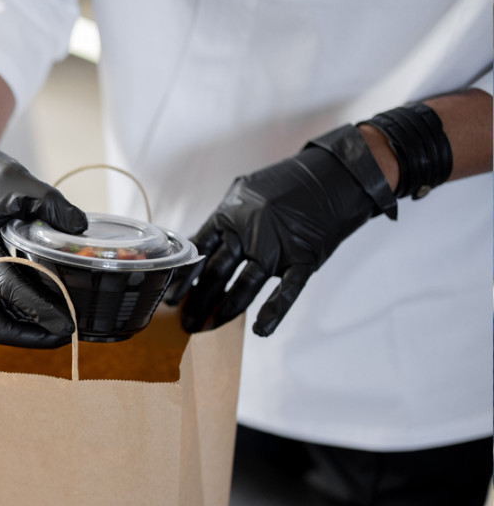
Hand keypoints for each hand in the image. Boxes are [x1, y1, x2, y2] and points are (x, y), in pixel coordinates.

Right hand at [0, 93, 87, 347]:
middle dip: (34, 336)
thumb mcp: (23, 185)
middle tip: (68, 332)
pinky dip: (22, 313)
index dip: (42, 312)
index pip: (11, 291)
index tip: (70, 324)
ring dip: (29, 327)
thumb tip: (82, 232)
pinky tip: (48, 306)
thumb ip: (55, 209)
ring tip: (64, 323)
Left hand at [168, 124, 395, 336]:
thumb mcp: (244, 193)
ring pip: (245, 286)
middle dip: (199, 301)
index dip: (185, 278)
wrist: (335, 175)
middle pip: (217, 274)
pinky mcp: (305, 258)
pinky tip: (261, 329)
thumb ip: (223, 219)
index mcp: (230, 217)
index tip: (171, 298)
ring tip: (207, 329)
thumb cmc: (287, 184)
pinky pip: (288, 289)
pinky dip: (275, 310)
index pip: (199, 253)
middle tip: (186, 323)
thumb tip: (198, 242)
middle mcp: (249, 234)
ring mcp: (278, 248)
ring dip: (224, 310)